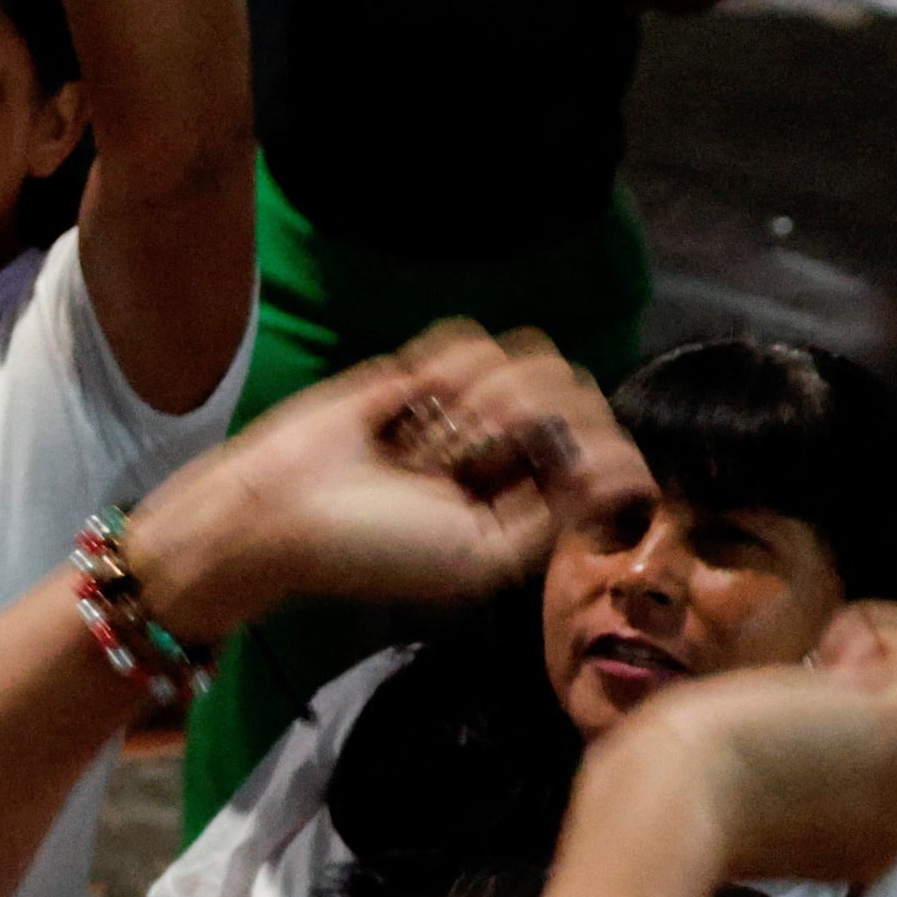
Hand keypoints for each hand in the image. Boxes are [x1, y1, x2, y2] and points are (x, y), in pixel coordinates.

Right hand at [126, 327, 640, 646]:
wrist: (279, 508)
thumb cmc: (373, 547)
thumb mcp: (483, 557)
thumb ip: (559, 514)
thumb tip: (617, 468)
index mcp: (529, 500)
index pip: (606, 448)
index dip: (593, 446)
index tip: (553, 466)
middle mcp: (508, 449)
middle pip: (575, 392)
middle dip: (523, 420)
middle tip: (460, 459)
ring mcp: (468, 404)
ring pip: (529, 359)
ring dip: (476, 396)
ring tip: (424, 438)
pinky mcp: (423, 368)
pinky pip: (470, 338)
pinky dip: (442, 367)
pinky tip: (407, 400)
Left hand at [600, 605, 896, 893]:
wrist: (669, 806)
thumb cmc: (686, 794)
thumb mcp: (779, 791)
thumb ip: (831, 764)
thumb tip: (848, 696)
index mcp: (895, 842)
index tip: (836, 681)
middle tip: (836, 657)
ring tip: (834, 647)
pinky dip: (892, 626)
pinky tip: (833, 639)